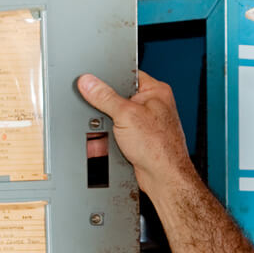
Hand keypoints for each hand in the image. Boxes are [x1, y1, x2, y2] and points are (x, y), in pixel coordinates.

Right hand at [76, 70, 194, 196]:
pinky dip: (111, 141)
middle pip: (118, 99)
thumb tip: (89, 82)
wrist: (164, 177)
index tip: (94, 86)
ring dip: (108, 129)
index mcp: (156, 91)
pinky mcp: (139, 139)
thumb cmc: (159, 146)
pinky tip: (112, 145)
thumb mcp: (125, 115)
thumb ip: (104, 97)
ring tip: (113, 136)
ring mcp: (146, 123)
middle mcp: (153, 105)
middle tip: (106, 117)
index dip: (110, 80)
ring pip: (116, 119)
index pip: (127, 75)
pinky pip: (118, 135)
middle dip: (106, 111)